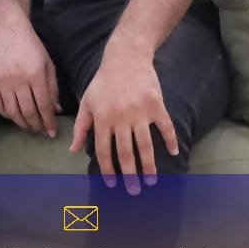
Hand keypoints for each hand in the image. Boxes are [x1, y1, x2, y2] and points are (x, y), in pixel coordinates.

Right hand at [0, 15, 61, 137]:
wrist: (8, 31)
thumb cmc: (32, 46)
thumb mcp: (48, 64)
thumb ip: (53, 88)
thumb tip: (56, 110)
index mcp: (36, 75)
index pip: (44, 105)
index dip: (49, 121)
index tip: (52, 132)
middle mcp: (18, 80)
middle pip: (28, 112)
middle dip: (37, 125)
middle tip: (41, 131)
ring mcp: (2, 81)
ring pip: (12, 112)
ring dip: (22, 123)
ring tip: (29, 127)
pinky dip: (6, 115)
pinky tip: (14, 116)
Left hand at [69, 41, 176, 194]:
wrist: (126, 56)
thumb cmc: (104, 81)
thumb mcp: (87, 101)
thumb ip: (81, 126)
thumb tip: (73, 150)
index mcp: (103, 118)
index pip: (104, 151)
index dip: (108, 169)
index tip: (113, 184)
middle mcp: (121, 118)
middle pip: (126, 153)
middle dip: (130, 175)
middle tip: (135, 191)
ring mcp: (140, 112)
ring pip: (146, 145)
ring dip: (150, 165)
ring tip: (152, 180)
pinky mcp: (157, 105)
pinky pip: (165, 127)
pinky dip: (171, 140)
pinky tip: (175, 153)